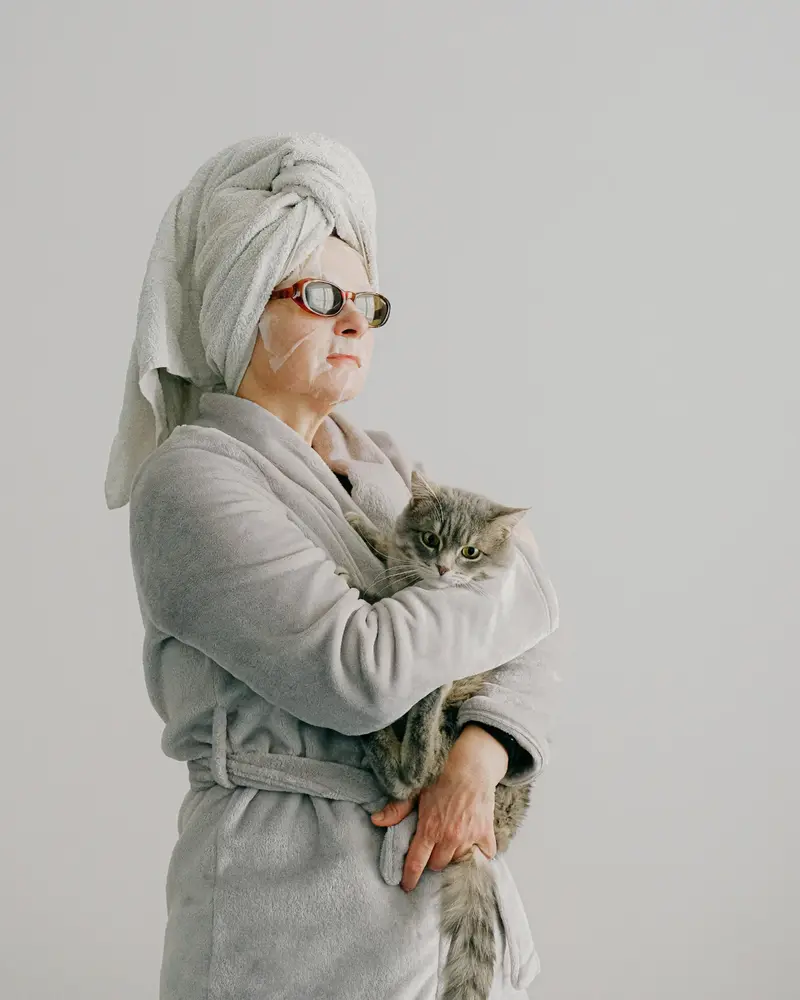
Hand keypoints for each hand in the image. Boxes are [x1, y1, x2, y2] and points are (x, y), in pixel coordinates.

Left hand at [370, 726, 505, 892]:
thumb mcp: (416, 790)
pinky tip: (473, 846)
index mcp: (430, 828)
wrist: (472, 763)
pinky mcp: (486, 834)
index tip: (407, 886)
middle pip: (438, 864)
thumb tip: (376, 821)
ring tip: (451, 843)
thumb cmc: (442, 774)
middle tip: (433, 848)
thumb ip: (396, 809)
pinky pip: (484, 856)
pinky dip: (479, 854)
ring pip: (458, 861)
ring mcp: (470, 837)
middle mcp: (450, 837)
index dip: (410, 877)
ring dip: (453, 855)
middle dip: (433, 859)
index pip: (416, 862)